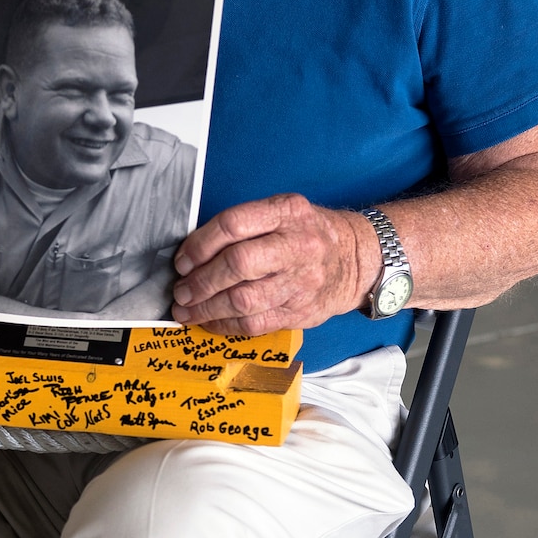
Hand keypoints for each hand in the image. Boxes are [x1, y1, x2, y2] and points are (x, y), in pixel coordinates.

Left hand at [171, 194, 374, 335]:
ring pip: (242, 300)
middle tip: (181, 291)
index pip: (233, 225)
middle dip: (200, 281)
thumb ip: (245, 226)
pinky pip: (254, 324)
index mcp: (287, 212)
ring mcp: (301, 282)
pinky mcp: (300, 312)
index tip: (182, 261)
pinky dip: (224, 325)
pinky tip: (210, 321)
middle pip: (237, 264)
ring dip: (206, 309)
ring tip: (187, 310)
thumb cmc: (307, 234)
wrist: (356, 259)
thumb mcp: (283, 213)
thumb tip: (192, 254)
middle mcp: (297, 245)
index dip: (199, 245)